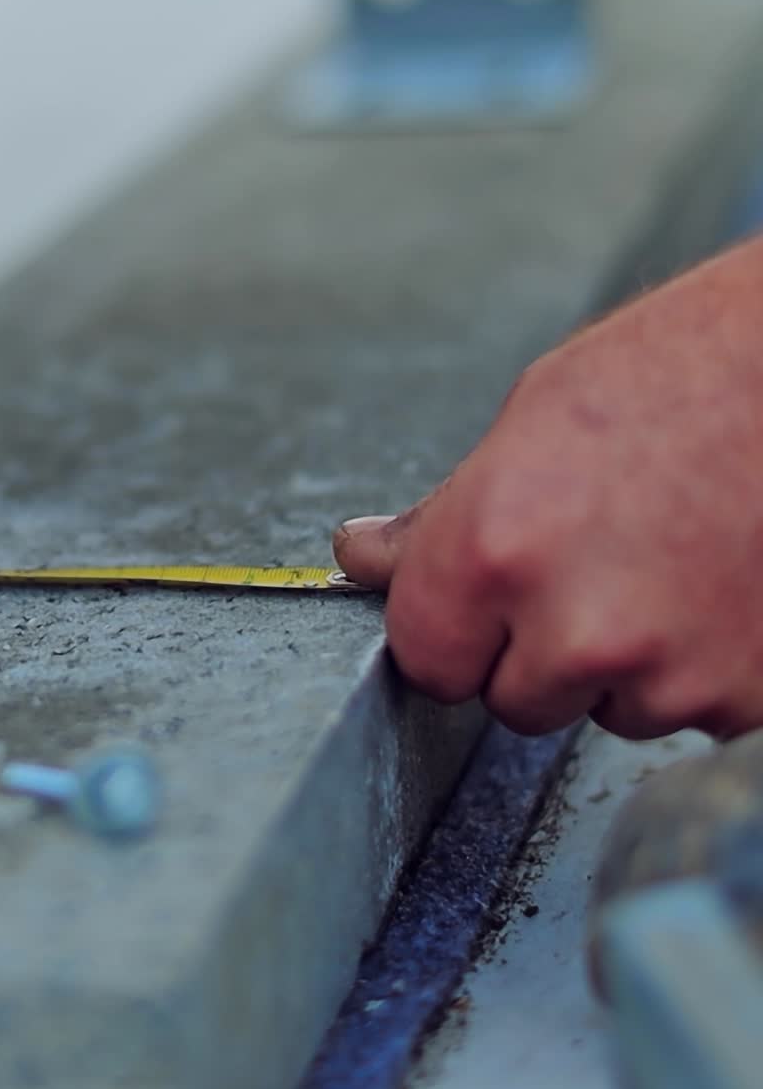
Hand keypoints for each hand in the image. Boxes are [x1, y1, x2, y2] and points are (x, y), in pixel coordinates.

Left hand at [333, 235, 762, 740]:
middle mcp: (572, 629)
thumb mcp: (523, 427)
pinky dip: (694, 670)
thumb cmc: (666, 375)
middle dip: (532, 654)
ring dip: (618, 667)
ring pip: (604, 712)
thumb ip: (435, 519)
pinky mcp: (742, 698)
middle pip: (512, 701)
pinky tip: (710, 586)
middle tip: (582, 571)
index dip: (450, 632)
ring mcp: (667, 674)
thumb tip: (364, 558)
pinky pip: (687, 712)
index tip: (476, 606)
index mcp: (491, 552)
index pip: (426, 659)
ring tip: (659, 566)